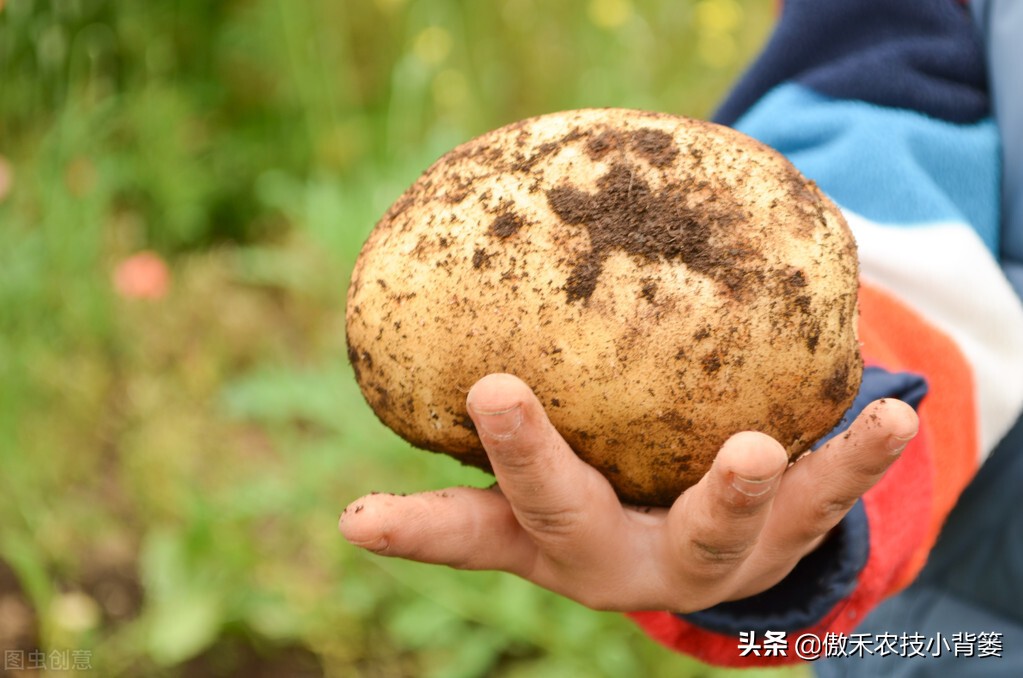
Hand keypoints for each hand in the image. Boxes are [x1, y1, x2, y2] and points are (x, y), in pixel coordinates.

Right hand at [339, 373, 917, 612]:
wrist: (713, 549)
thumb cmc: (605, 486)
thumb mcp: (554, 452)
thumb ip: (514, 396)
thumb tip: (435, 271)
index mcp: (546, 539)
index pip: (470, 533)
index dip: (415, 531)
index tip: (356, 518)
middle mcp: (615, 559)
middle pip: (568, 521)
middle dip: (531, 465)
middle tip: (498, 400)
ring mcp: (702, 558)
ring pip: (713, 534)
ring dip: (727, 491)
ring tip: (748, 448)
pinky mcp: (780, 540)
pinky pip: (821, 496)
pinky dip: (856, 458)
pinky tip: (893, 414)